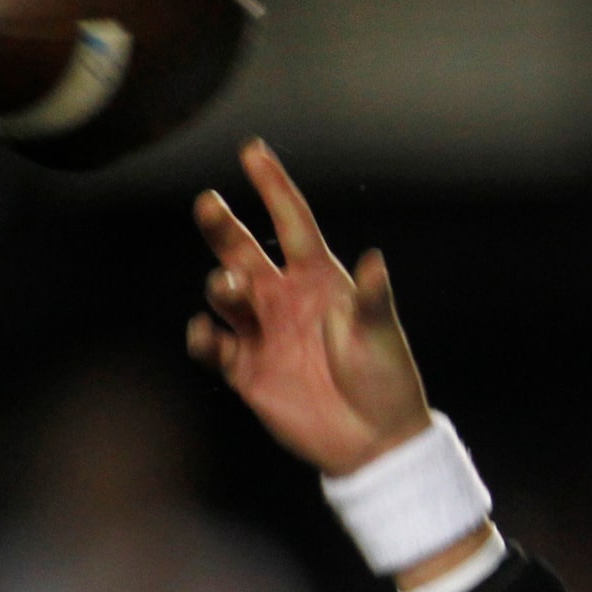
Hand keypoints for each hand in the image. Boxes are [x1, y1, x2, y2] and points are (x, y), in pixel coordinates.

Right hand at [187, 139, 430, 475]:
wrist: (374, 440)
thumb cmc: (386, 380)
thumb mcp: (381, 336)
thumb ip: (371, 300)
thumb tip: (373, 261)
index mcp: (319, 280)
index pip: (291, 222)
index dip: (272, 186)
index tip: (252, 150)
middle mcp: (284, 298)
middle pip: (242, 249)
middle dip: (221, 226)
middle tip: (210, 204)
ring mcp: (262, 332)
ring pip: (224, 293)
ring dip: (221, 285)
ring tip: (233, 289)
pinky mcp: (246, 370)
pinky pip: (214, 345)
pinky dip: (205, 337)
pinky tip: (209, 334)